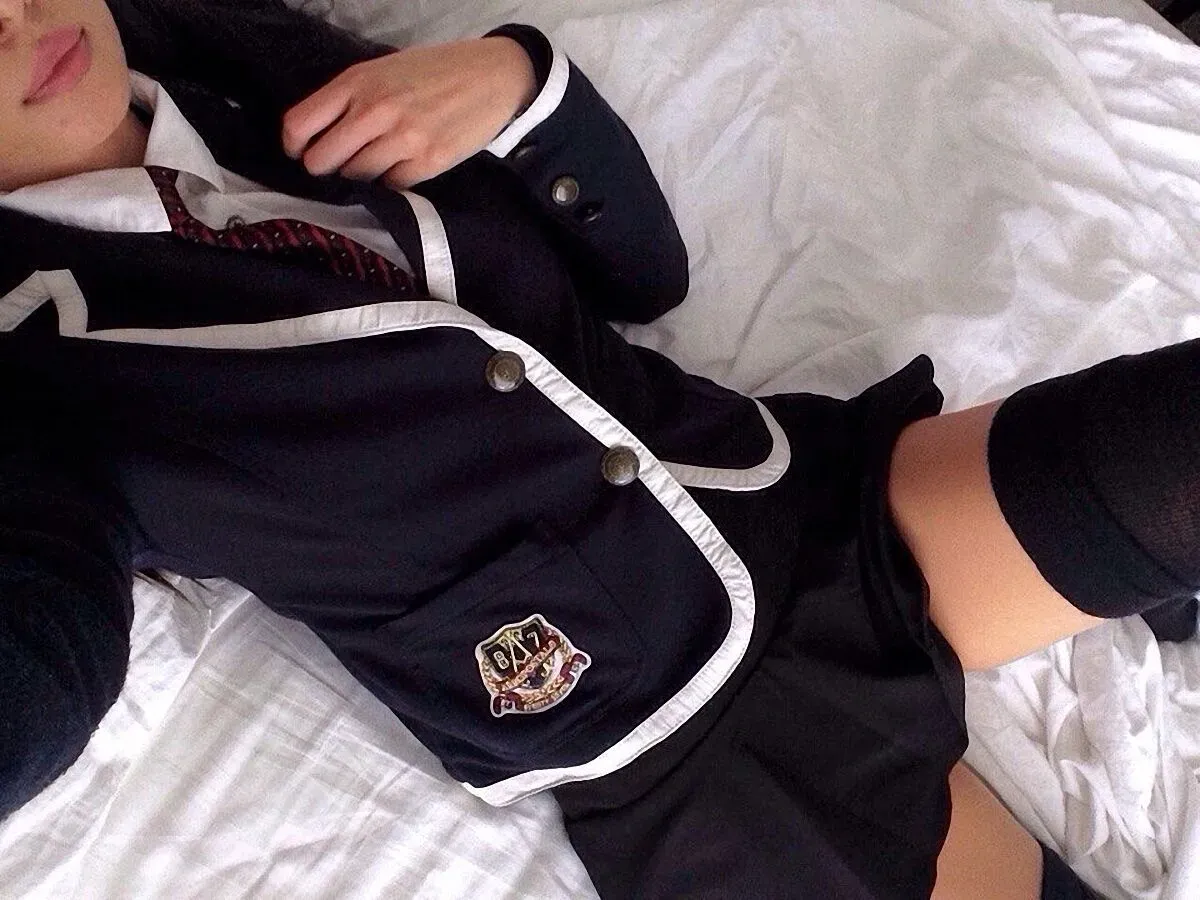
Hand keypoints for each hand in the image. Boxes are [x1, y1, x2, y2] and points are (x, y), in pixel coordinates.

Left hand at [282, 37, 537, 189]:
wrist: (491, 76)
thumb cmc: (434, 72)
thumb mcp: (384, 69)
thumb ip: (351, 97)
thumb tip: (321, 134)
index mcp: (357, 82)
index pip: (299, 124)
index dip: (295, 147)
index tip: (302, 153)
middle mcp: (375, 109)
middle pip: (322, 160)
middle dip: (327, 168)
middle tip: (343, 164)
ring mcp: (403, 137)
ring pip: (357, 176)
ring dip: (362, 175)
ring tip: (380, 160)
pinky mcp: (429, 161)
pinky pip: (392, 185)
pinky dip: (392, 181)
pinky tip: (404, 165)